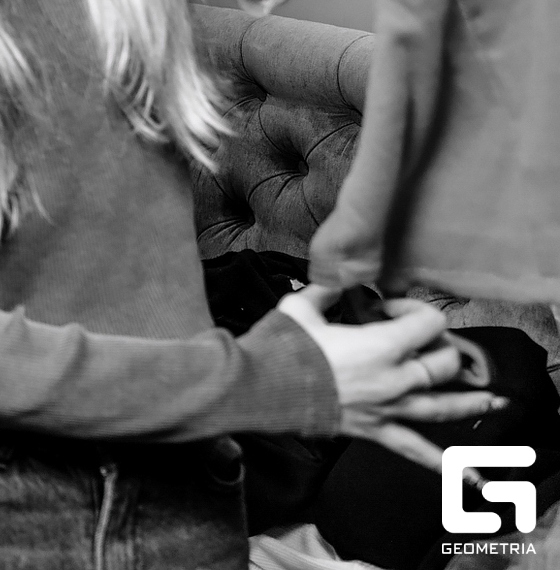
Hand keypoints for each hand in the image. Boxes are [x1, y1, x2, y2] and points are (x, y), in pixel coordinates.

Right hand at [278, 285, 505, 471]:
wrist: (258, 390)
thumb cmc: (279, 348)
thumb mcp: (301, 306)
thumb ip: (326, 288)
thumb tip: (337, 274)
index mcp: (381, 345)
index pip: (428, 324)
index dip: (414, 309)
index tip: (389, 308)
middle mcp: (394, 379)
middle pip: (443, 364)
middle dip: (438, 348)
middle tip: (418, 341)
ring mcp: (388, 408)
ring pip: (444, 406)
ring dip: (472, 403)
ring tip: (493, 401)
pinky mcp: (375, 429)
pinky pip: (416, 450)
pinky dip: (444, 465)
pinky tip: (470, 478)